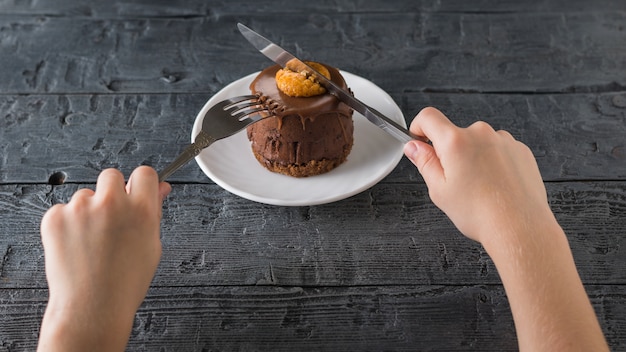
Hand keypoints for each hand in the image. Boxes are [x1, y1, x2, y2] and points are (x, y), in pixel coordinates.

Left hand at [38, 166, 170, 350]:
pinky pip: (63, 210)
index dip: (140, 183)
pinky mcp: (56, 217)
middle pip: (111, 176)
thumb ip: (153, 213)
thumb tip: (159, 190)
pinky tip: (76, 245)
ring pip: (85, 196)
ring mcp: (81, 209)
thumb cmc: (125, 283)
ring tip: (92, 242)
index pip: (144, 174)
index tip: (136, 191)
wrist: (92, 307)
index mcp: (141, 210)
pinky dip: (68, 224)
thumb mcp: (152, 246)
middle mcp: (112, 204)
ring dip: (88, 211)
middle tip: (111, 218)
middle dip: (112, 191)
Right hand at [404, 107, 608, 350]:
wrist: (523, 232)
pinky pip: (500, 152)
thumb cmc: (479, 217)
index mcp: (456, 140)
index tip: (415, 139)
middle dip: (447, 153)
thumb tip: (414, 148)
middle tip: (448, 183)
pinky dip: (494, 165)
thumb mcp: (439, 193)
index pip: (428, 117)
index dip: (417, 126)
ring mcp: (506, 142)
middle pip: (455, 133)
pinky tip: (497, 192)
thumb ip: (423, 164)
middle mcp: (481, 134)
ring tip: (477, 194)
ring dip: (473, 160)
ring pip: (479, 143)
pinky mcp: (524, 153)